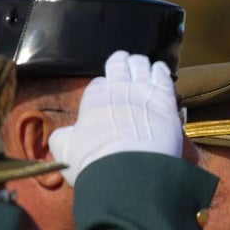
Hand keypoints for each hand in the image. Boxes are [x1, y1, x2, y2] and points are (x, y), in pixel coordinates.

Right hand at [49, 51, 182, 184]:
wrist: (128, 168)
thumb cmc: (94, 162)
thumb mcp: (66, 149)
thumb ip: (63, 137)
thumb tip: (64, 134)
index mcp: (94, 98)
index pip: (97, 85)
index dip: (101, 89)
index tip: (104, 93)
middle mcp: (117, 89)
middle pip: (119, 67)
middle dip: (120, 63)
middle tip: (123, 61)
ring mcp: (143, 91)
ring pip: (141, 66)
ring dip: (139, 64)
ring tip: (141, 64)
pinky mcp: (165, 99)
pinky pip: (163, 76)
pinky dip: (160, 70)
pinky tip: (160, 69)